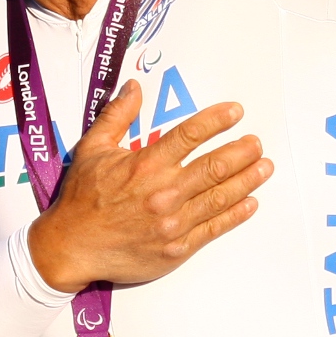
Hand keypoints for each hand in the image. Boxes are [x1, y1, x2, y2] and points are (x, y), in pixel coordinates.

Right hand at [28, 80, 272, 293]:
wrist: (71, 248)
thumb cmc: (81, 199)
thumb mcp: (92, 149)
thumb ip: (117, 116)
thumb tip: (134, 87)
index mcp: (145, 164)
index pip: (190, 134)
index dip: (217, 120)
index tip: (235, 112)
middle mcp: (163, 192)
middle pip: (215, 166)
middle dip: (241, 152)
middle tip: (256, 142)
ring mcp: (173, 223)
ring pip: (220, 196)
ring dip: (247, 180)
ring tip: (264, 166)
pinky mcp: (177, 248)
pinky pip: (214, 228)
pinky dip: (236, 214)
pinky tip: (251, 202)